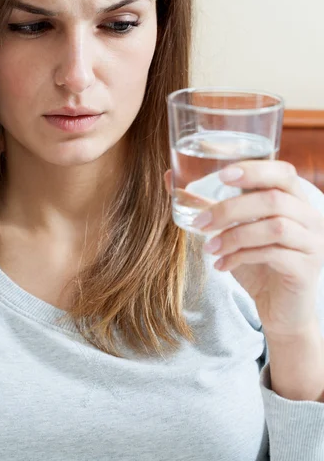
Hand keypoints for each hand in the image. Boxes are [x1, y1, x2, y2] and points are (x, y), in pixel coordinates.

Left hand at [164, 161, 323, 339]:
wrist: (280, 310)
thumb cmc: (256, 263)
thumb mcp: (229, 230)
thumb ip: (206, 204)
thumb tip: (170, 178)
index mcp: (294, 199)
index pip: (282, 171)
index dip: (254, 170)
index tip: (221, 176)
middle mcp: (309, 217)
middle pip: (273, 199)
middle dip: (231, 209)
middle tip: (201, 222)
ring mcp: (312, 243)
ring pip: (275, 227)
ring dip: (234, 235)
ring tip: (209, 247)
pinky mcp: (306, 269)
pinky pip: (273, 254)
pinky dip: (241, 257)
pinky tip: (221, 265)